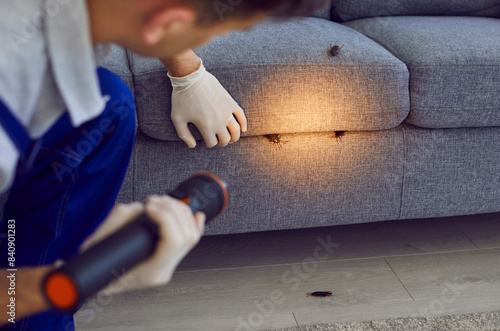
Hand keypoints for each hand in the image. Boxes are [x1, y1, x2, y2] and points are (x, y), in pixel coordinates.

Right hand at [79, 197, 205, 293]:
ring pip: (191, 235)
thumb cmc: (94, 266)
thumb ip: (118, 221)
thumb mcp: (98, 243)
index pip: (173, 241)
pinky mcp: (169, 258)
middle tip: (152, 200)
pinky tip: (196, 215)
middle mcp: (164, 270)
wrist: (93, 281)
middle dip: (171, 210)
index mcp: (151, 272)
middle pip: (186, 235)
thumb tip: (140, 207)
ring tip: (159, 201)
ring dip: (178, 212)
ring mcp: (169, 265)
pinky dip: (193, 224)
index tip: (148, 206)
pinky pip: (191, 240)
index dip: (165, 217)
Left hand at [168, 60, 247, 147]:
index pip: (212, 143)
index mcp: (206, 127)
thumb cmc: (182, 98)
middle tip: (216, 140)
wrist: (191, 78)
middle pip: (225, 139)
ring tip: (231, 139)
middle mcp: (219, 122)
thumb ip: (184, 135)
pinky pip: (241, 116)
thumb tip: (193, 146)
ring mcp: (227, 112)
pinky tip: (243, 129)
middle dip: (221, 142)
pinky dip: (244, 124)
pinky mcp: (230, 102)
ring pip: (236, 131)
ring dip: (234, 137)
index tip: (204, 140)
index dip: (208, 144)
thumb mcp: (177, 118)